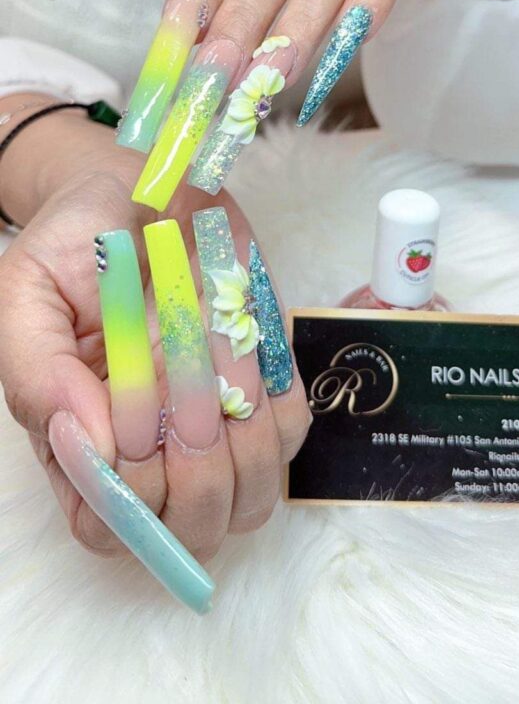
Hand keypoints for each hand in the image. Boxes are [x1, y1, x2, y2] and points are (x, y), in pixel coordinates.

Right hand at [0, 108, 310, 560]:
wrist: (141, 188)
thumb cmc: (77, 241)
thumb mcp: (27, 291)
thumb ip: (36, 371)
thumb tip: (90, 444)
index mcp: (82, 442)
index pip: (108, 529)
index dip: (130, 500)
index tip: (138, 428)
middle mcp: (153, 450)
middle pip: (193, 528)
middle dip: (197, 473)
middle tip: (183, 389)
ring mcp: (217, 425)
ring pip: (251, 496)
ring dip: (243, 436)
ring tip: (212, 358)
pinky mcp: (266, 388)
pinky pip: (292, 431)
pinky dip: (276, 395)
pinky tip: (243, 345)